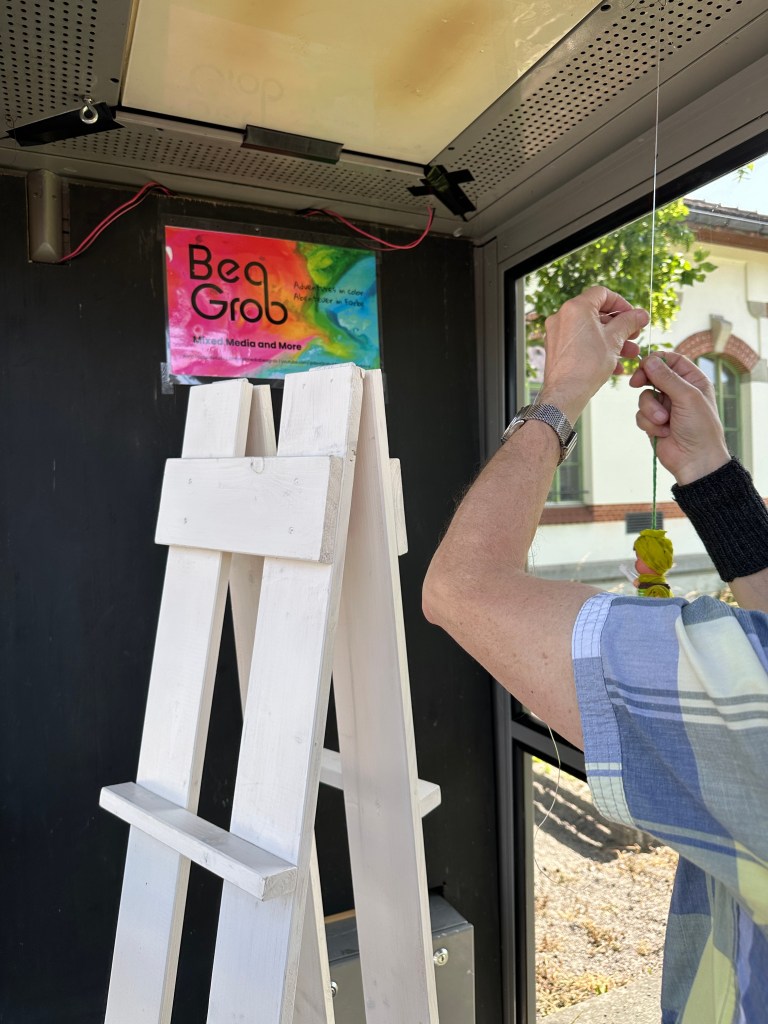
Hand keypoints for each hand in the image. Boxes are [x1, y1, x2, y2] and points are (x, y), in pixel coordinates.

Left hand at [538, 285, 648, 422]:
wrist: (566, 393)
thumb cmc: (587, 366)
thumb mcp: (615, 340)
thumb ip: (629, 322)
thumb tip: (641, 314)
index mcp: (576, 308)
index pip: (602, 293)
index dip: (621, 303)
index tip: (633, 316)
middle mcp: (562, 316)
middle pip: (597, 314)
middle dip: (620, 325)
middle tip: (634, 335)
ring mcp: (557, 333)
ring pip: (590, 331)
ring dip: (612, 340)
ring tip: (630, 353)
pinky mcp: (556, 349)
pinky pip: (581, 343)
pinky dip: (598, 349)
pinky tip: (614, 365)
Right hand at [629, 351, 729, 483]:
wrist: (695, 460)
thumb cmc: (700, 427)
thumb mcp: (687, 397)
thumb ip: (667, 378)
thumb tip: (649, 360)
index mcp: (692, 381)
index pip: (671, 361)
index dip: (656, 360)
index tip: (643, 365)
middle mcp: (678, 392)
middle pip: (653, 375)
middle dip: (644, 380)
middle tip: (636, 383)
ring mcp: (665, 407)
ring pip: (644, 397)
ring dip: (650, 409)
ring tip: (663, 422)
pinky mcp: (654, 422)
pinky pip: (641, 415)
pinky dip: (649, 423)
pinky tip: (662, 433)